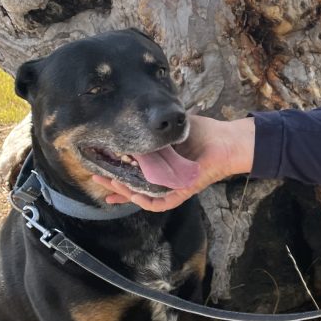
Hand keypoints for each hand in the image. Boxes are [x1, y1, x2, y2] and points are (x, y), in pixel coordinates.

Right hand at [92, 114, 255, 211]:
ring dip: (123, 192)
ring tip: (107, 182)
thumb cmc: (203, 133)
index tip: (99, 170)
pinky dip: (144, 200)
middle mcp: (164, 179)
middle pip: (133, 187)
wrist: (225, 141)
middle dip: (113, 184)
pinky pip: (159, 203)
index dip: (117, 174)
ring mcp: (171, 187)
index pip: (134, 173)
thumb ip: (155, 128)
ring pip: (142, 197)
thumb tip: (136, 117)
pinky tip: (131, 195)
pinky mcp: (181, 192)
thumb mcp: (172, 128)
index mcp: (161, 165)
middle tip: (95, 176)